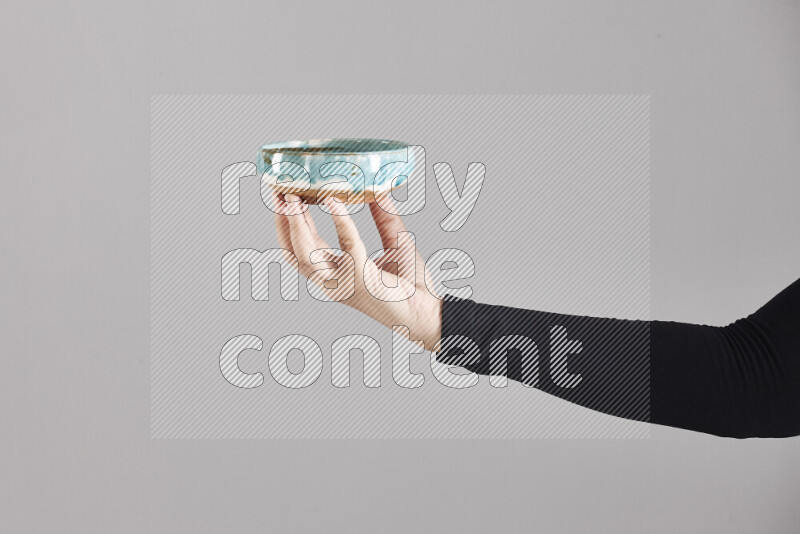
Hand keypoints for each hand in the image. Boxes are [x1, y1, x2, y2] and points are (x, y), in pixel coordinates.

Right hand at [272, 192, 442, 350]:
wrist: (431, 312)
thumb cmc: (412, 284)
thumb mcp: (394, 241)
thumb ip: (384, 216)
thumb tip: (377, 187)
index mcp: (334, 273)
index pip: (297, 249)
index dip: (285, 224)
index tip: (281, 196)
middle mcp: (332, 281)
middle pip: (293, 250)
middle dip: (282, 220)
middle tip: (279, 190)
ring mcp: (343, 283)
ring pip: (306, 252)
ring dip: (296, 222)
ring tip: (294, 196)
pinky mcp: (362, 280)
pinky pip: (347, 245)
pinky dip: (340, 220)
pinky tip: (335, 201)